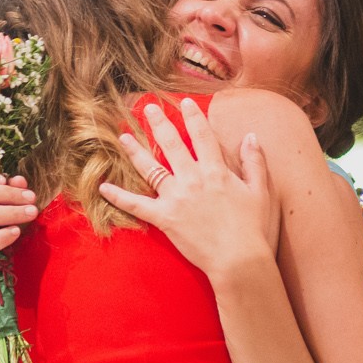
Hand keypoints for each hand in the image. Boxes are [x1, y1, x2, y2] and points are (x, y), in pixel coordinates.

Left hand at [99, 99, 278, 285]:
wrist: (239, 259)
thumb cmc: (252, 228)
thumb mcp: (260, 191)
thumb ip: (254, 162)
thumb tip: (251, 136)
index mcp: (216, 171)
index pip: (202, 136)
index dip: (193, 117)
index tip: (185, 102)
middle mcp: (193, 179)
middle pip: (172, 145)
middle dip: (159, 123)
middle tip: (148, 107)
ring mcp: (176, 198)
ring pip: (151, 169)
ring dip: (135, 151)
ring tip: (123, 137)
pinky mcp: (165, 218)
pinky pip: (136, 205)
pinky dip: (118, 196)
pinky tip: (103, 187)